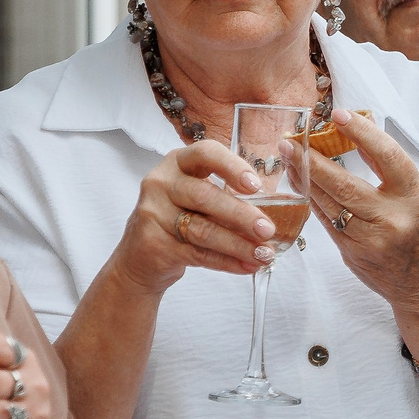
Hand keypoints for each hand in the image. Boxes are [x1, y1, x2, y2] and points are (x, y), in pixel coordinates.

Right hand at [106, 139, 282, 295]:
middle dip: (241, 215)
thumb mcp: (197, 197)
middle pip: (205, 196)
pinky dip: (226, 262)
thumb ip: (227, 195)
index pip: (205, 153)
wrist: (140, 257)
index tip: (256, 186)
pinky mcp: (152, 243)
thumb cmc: (179, 218)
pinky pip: (197, 254)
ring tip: (264, 254)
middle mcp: (161, 183)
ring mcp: (153, 213)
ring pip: (202, 229)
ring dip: (238, 244)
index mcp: (177, 163)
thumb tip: (277, 213)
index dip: (232, 167)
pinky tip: (247, 265)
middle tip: (268, 230)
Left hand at [304, 110, 418, 328]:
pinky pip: (326, 222)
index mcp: (416, 198)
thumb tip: (362, 137)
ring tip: (290, 157)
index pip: (386, 156)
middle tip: (292, 140)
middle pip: (344, 184)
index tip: (339, 115)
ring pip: (329, 204)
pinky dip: (313, 200)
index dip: (361, 132)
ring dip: (305, 178)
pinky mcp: (352, 254)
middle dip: (312, 159)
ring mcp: (369, 240)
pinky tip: (302, 184)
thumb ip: (393, 171)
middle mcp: (392, 220)